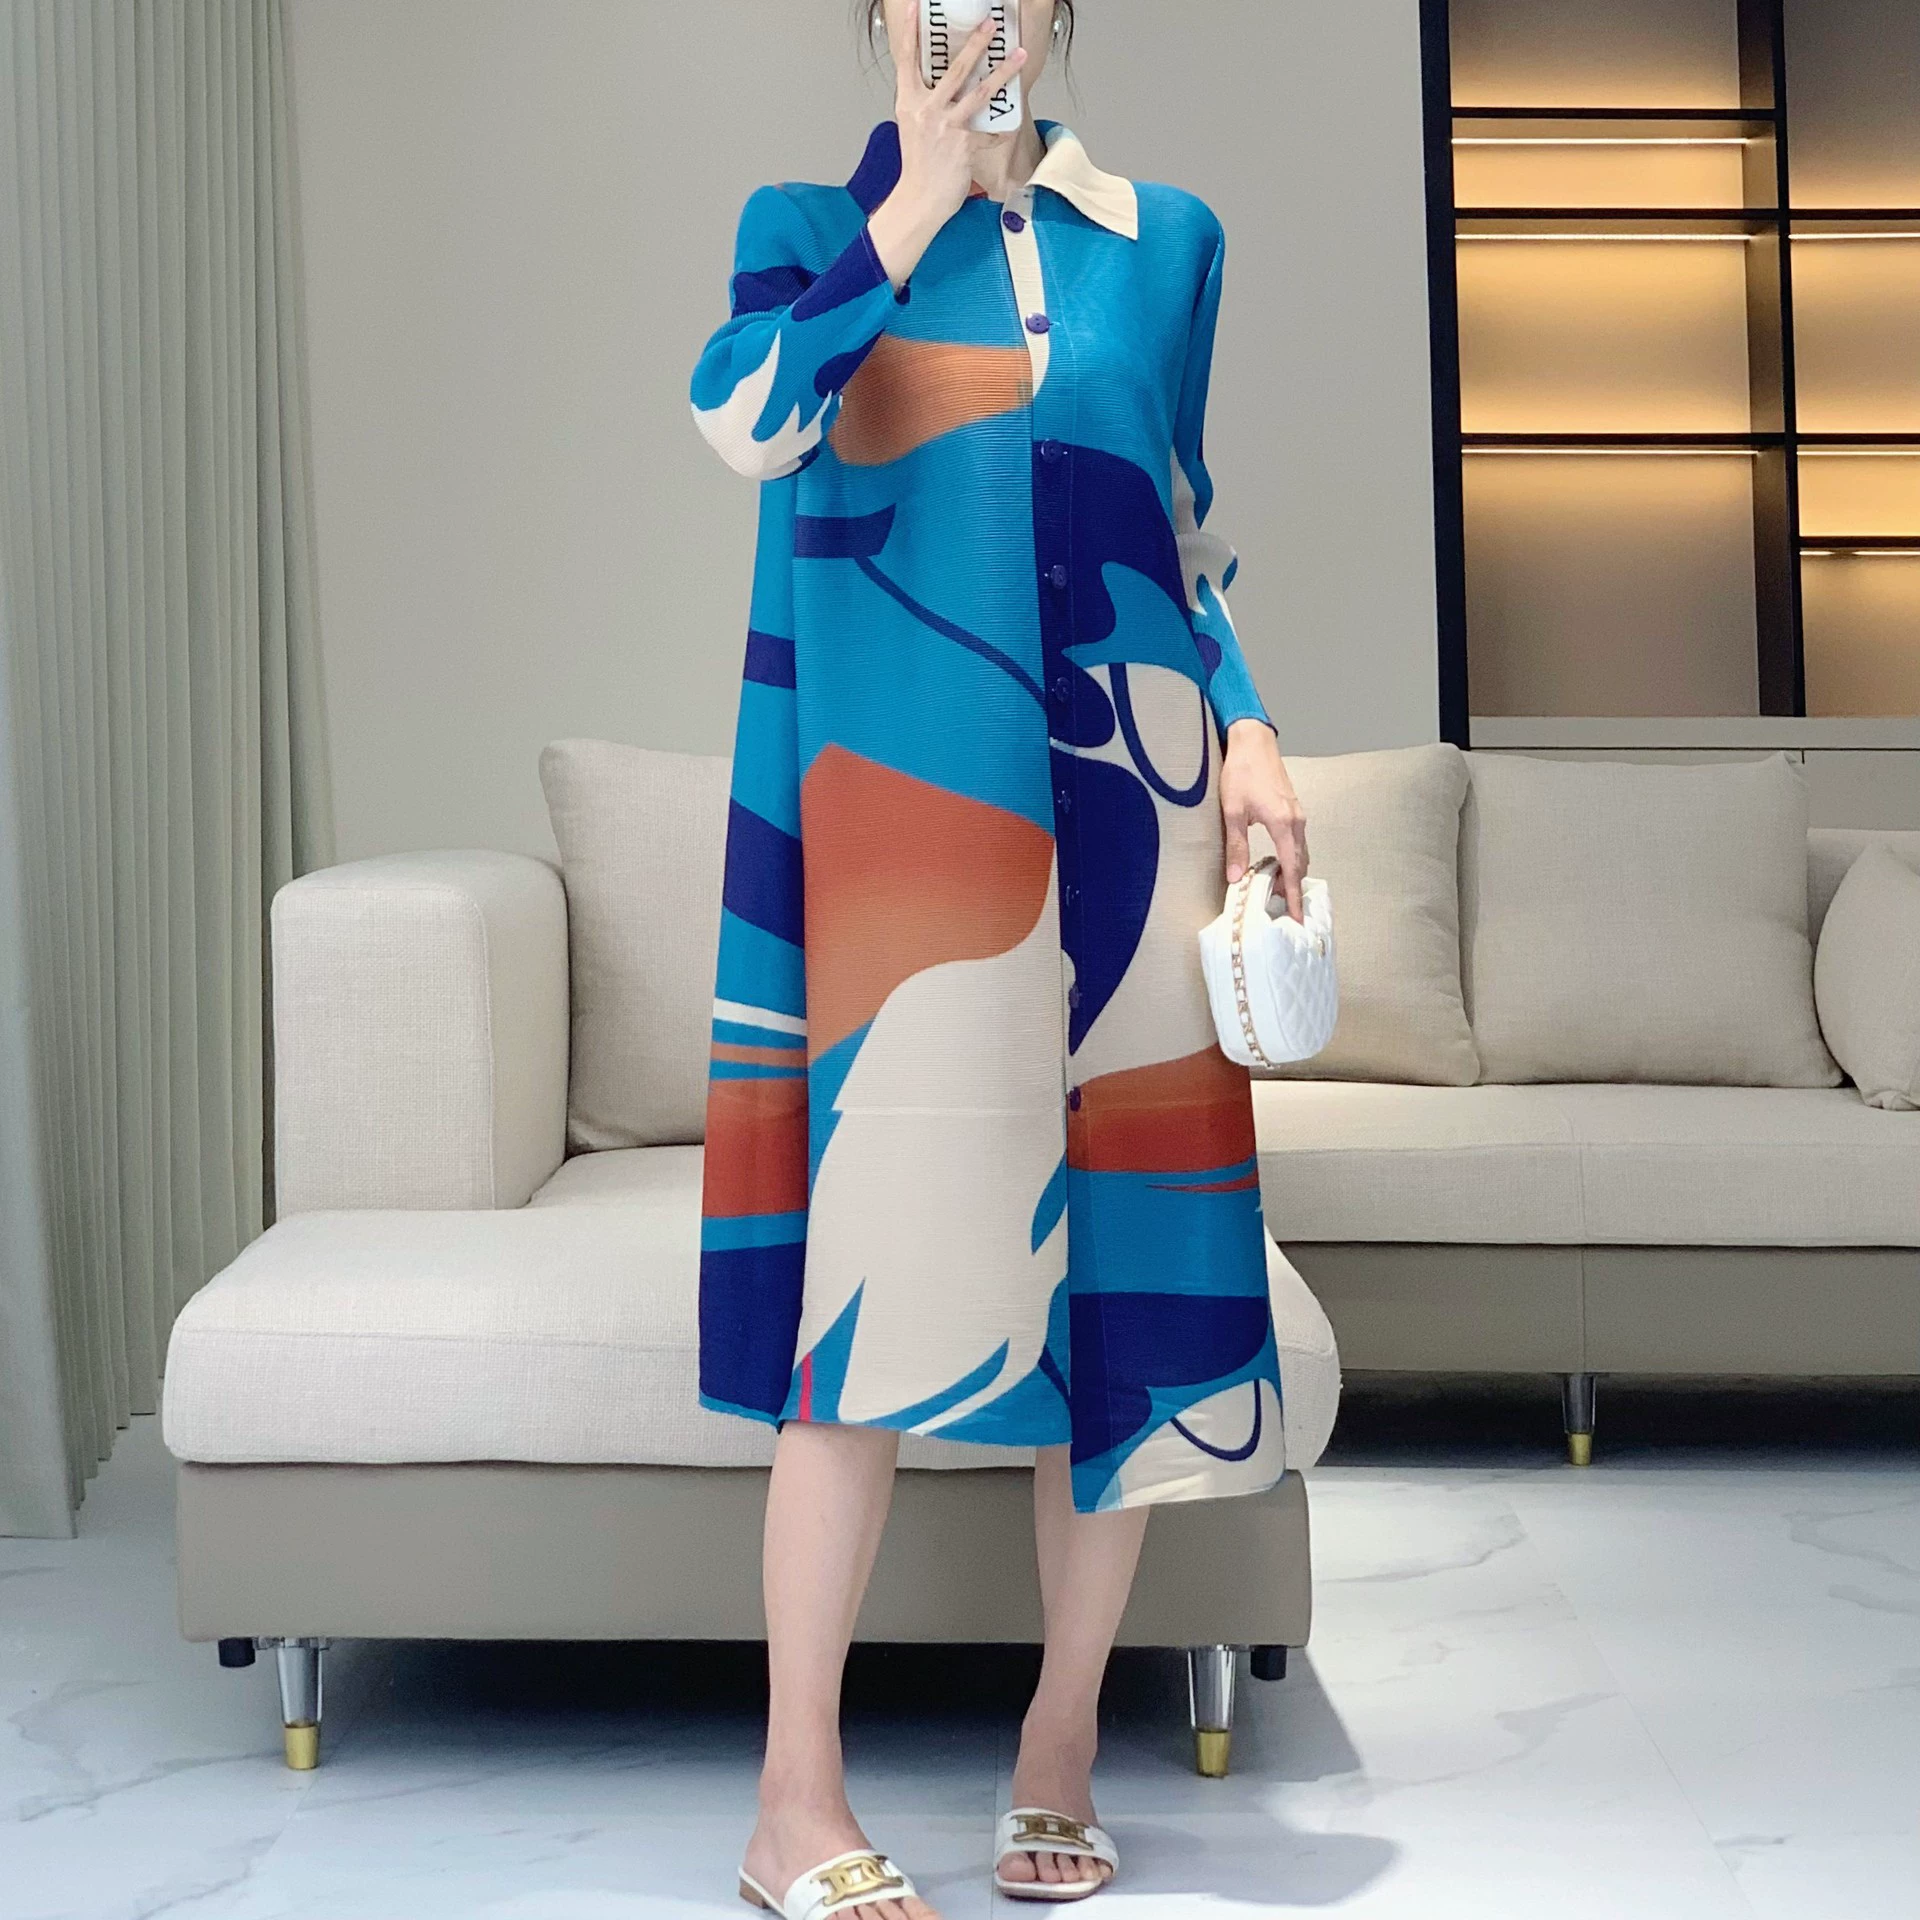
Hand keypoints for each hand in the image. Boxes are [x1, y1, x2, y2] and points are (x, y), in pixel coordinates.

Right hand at [886, 7, 1026, 226]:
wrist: (919, 200)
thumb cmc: (918, 165)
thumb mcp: (913, 126)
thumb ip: (925, 102)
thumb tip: (943, 85)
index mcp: (909, 102)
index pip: (906, 59)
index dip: (910, 30)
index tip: (915, 5)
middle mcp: (927, 110)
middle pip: (954, 69)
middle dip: (976, 43)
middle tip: (991, 23)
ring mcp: (946, 127)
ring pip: (980, 93)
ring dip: (1003, 71)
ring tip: (1020, 55)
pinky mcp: (964, 146)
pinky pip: (989, 131)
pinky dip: (998, 129)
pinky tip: (1007, 124)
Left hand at [1221, 720, 1308, 920]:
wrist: (1252, 741)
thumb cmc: (1241, 772)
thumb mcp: (1232, 811)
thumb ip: (1236, 846)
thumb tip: (1236, 878)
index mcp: (1283, 824)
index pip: (1292, 870)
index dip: (1293, 896)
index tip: (1296, 917)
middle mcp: (1296, 821)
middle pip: (1300, 864)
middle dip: (1291, 888)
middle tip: (1280, 910)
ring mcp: (1297, 814)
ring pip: (1300, 853)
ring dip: (1291, 873)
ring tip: (1275, 892)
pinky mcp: (1292, 809)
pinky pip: (1297, 841)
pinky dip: (1291, 858)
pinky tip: (1276, 864)